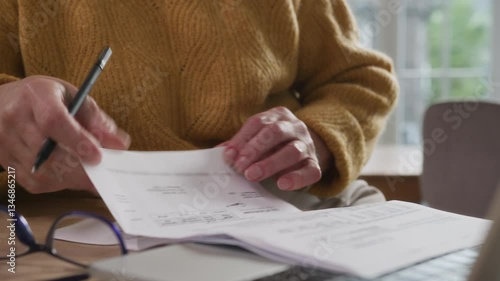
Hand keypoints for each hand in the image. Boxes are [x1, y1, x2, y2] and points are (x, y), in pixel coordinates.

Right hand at [0, 76, 129, 192]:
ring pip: (42, 172)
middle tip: (104, 176)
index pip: (54, 122)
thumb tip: (119, 144)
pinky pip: (34, 182)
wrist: (3, 101)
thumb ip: (97, 119)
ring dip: (72, 179)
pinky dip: (57, 183)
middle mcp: (15, 119)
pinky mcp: (5, 161)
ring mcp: (5, 142)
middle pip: (49, 152)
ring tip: (91, 177)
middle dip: (81, 168)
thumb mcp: (73, 96)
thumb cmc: (44, 98)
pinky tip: (70, 176)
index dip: (77, 141)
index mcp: (36, 97)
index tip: (98, 156)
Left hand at [222, 107, 330, 190]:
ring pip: (291, 151)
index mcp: (279, 116)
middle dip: (254, 149)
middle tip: (239, 166)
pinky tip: (282, 184)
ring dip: (270, 163)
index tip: (229, 156)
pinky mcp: (315, 164)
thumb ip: (241, 144)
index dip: (241, 139)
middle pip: (275, 132)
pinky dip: (296, 178)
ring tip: (252, 175)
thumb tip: (221, 152)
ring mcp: (307, 145)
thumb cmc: (275, 144)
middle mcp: (295, 127)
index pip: (258, 123)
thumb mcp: (258, 138)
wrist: (305, 150)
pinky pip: (310, 171)